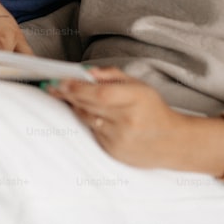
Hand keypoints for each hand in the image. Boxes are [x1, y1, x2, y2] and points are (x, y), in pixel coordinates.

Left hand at [47, 67, 223, 174]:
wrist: (172, 143)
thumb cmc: (154, 110)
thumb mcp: (140, 85)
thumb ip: (112, 75)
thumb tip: (88, 72)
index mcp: (136, 99)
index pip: (100, 93)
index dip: (77, 87)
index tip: (61, 80)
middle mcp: (127, 120)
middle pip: (89, 105)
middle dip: (68, 94)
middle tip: (52, 85)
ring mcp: (119, 138)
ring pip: (87, 118)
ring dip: (74, 106)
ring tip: (63, 95)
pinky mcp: (114, 151)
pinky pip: (93, 132)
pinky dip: (87, 120)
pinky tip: (85, 111)